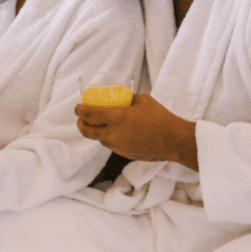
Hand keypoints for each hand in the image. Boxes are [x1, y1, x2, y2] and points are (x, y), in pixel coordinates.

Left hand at [75, 94, 197, 170]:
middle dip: (80, 125)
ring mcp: (118, 146)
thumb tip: (121, 97)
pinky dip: (109, 138)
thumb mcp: (142, 100)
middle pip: (87, 132)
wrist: (173, 140)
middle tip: (81, 119)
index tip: (77, 107)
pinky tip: (114, 133)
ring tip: (97, 125)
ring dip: (95, 132)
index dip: (79, 111)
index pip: (89, 115)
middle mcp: (113, 133)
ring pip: (99, 140)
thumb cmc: (160, 117)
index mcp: (117, 118)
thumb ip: (128, 99)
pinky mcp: (124, 154)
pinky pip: (111, 145)